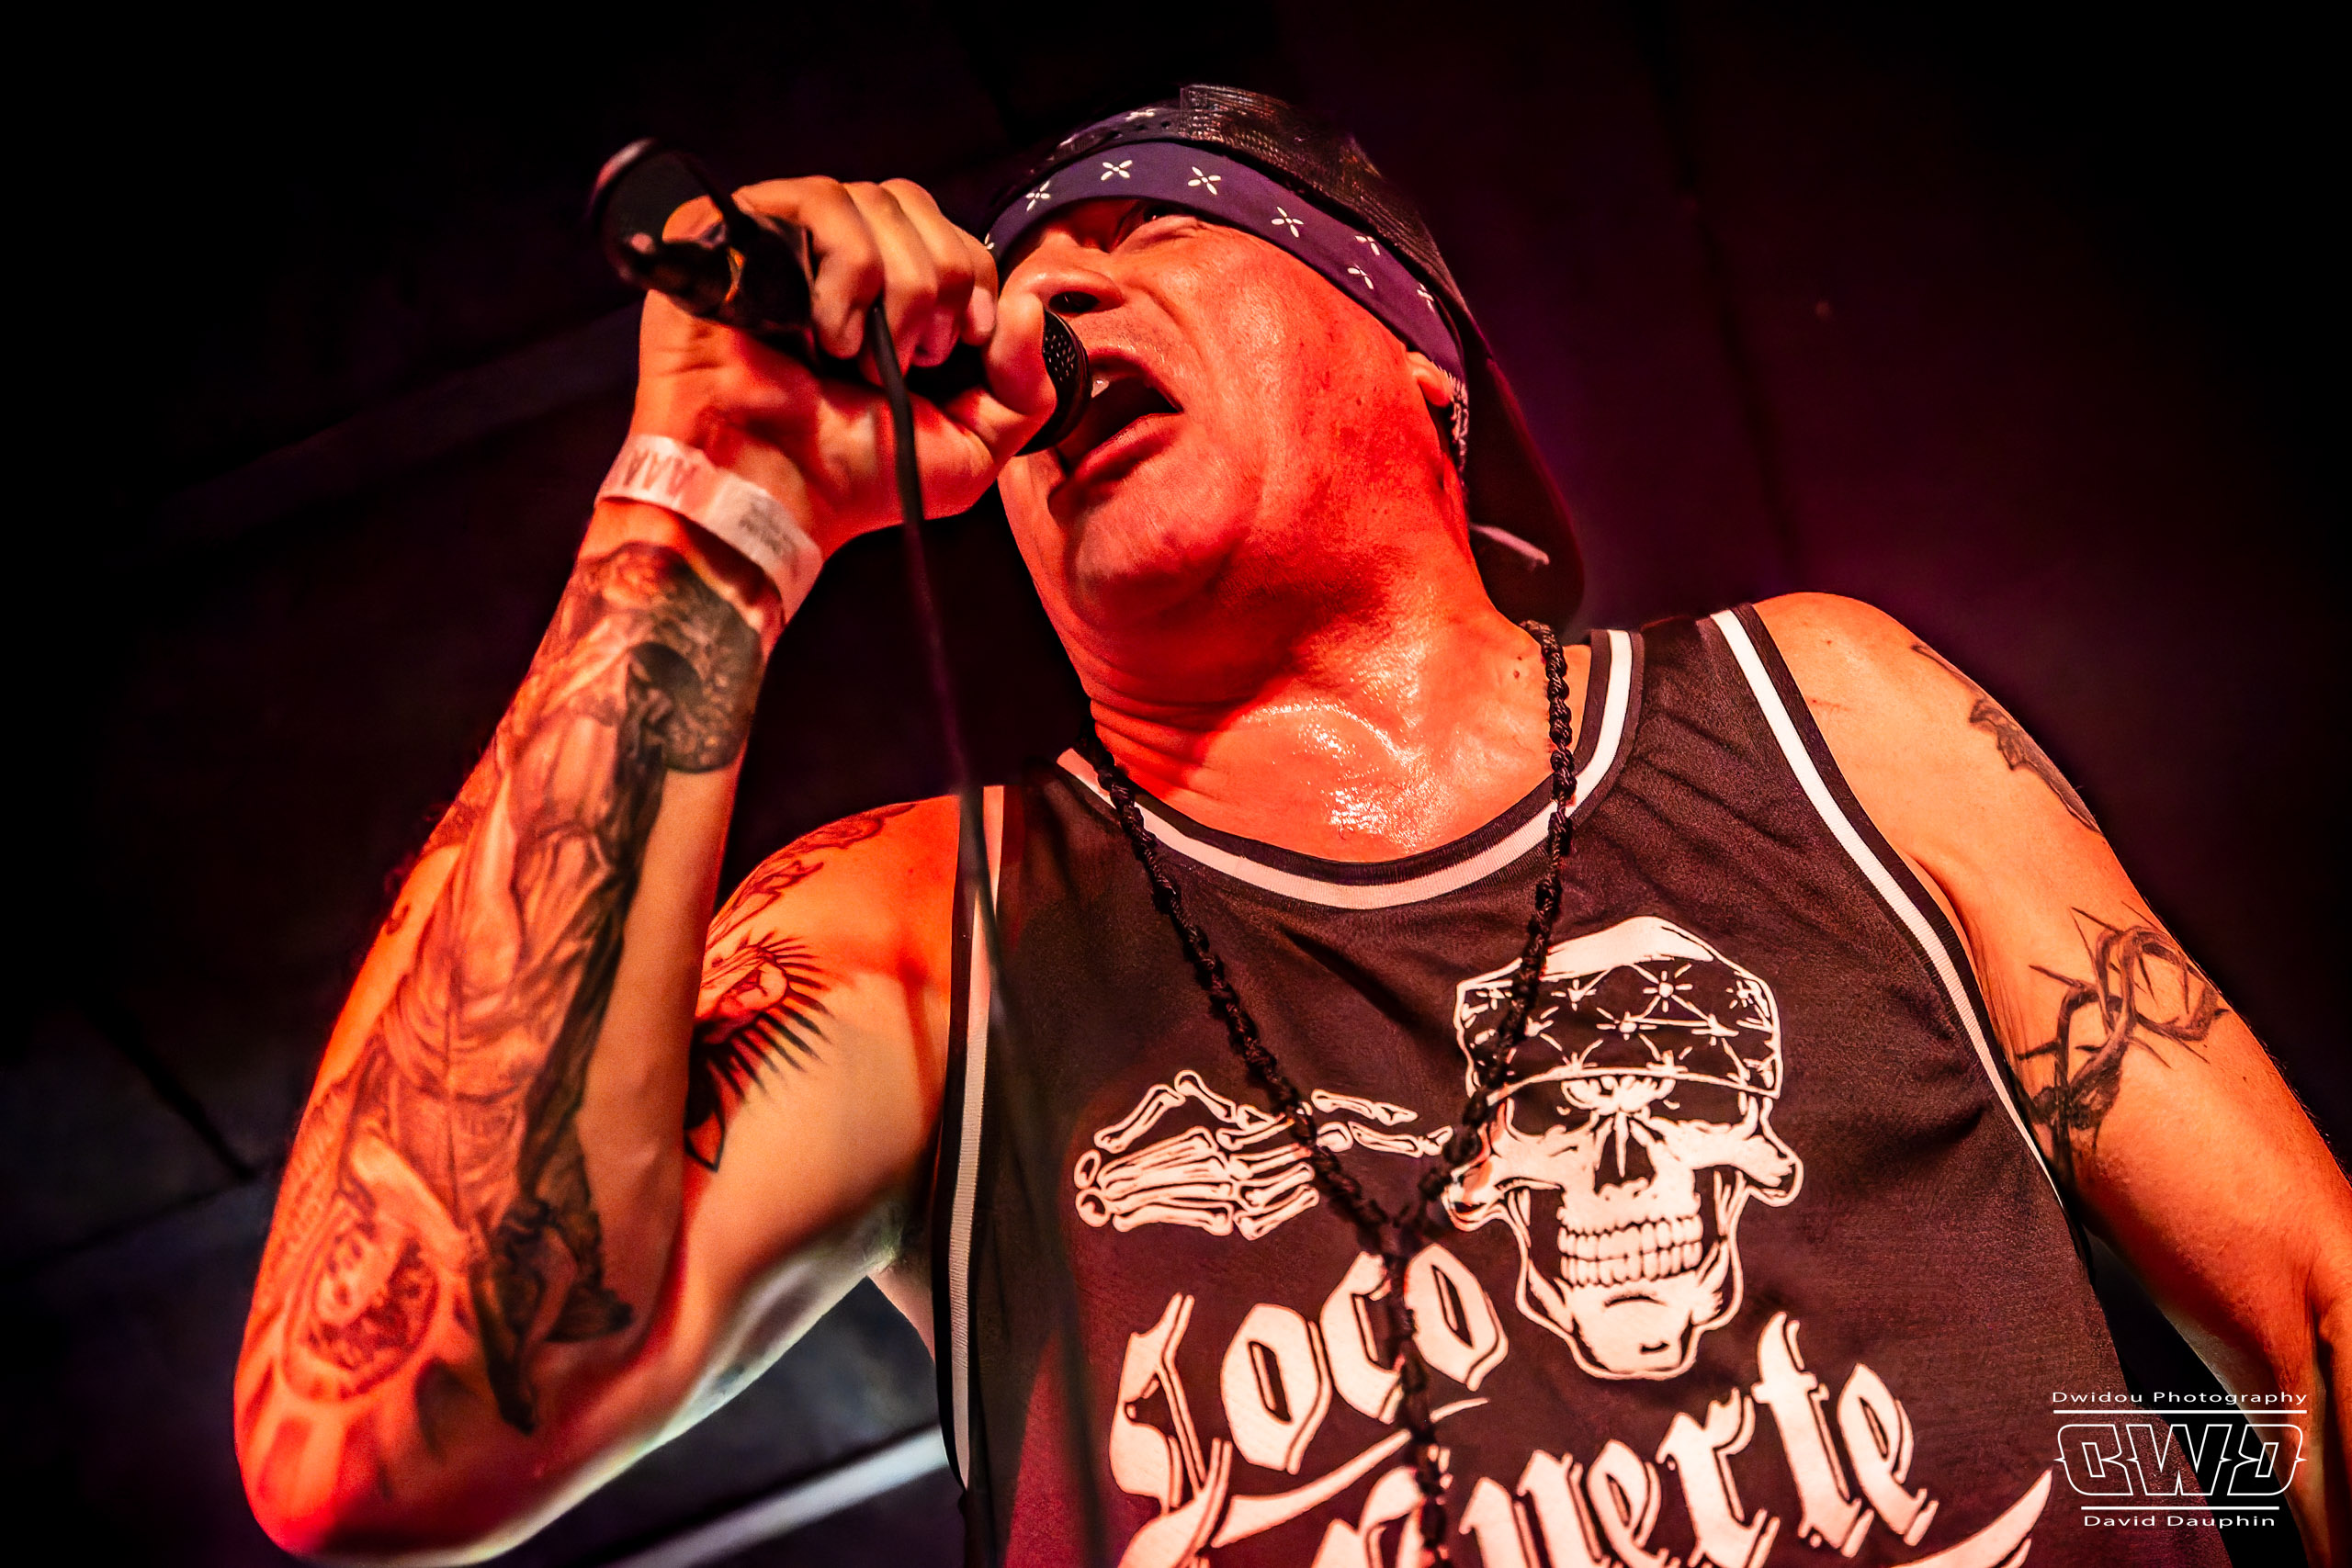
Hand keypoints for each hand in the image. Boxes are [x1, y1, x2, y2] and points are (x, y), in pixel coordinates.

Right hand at [624, 177, 1056, 560]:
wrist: (773, 494)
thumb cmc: (854, 479)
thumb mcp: (970, 449)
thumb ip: (1024, 388)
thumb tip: (1026, 305)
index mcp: (885, 295)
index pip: (946, 233)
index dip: (972, 275)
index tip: (968, 341)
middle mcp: (832, 258)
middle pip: (912, 202)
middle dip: (938, 279)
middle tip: (917, 357)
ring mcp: (783, 241)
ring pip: (871, 199)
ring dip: (893, 286)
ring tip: (862, 356)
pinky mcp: (733, 234)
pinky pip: (816, 202)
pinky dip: (846, 273)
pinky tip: (829, 336)